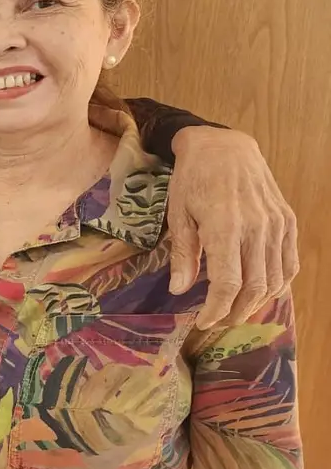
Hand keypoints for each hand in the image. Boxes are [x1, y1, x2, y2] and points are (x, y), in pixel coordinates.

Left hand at [167, 127, 297, 328]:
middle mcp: (257, 228)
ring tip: (236, 311)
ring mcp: (277, 224)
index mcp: (225, 227)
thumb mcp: (178, 215)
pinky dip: (279, 284)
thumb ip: (182, 254)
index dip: (216, 310)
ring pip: (276, 279)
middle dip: (236, 312)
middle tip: (218, 321)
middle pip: (255, 286)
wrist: (223, 146)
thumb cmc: (192, 180)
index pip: (228, 283)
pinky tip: (262, 292)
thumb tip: (180, 290)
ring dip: (257, 302)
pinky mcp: (287, 220)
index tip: (202, 322)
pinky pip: (290, 262)